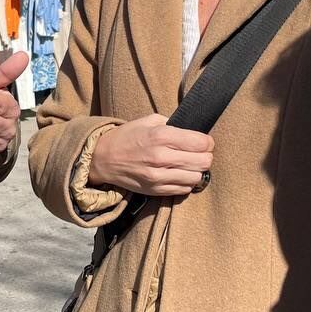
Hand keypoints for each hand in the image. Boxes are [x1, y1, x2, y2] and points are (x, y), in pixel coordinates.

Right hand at [87, 114, 213, 196]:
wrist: (103, 159)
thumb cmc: (127, 137)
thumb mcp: (148, 121)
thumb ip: (171, 123)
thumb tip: (191, 130)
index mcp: (161, 136)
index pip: (201, 143)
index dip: (208, 142)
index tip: (205, 142)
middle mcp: (161, 157)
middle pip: (203, 161)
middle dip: (206, 156)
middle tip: (200, 154)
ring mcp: (158, 176)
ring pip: (196, 178)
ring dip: (197, 171)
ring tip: (190, 165)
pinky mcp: (155, 190)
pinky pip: (184, 189)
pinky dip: (186, 182)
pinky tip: (180, 175)